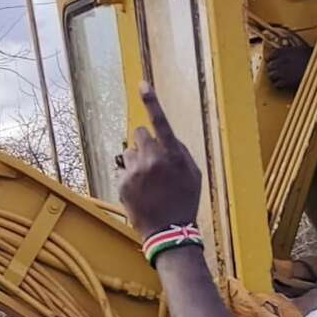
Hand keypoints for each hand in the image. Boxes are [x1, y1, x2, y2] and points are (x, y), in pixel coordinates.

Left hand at [117, 85, 203, 236]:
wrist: (168, 231)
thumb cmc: (185, 201)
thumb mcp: (194, 174)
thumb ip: (179, 151)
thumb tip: (164, 137)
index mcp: (173, 155)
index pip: (161, 122)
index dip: (152, 101)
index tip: (142, 84)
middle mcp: (152, 160)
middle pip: (139, 133)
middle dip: (145, 143)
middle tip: (153, 160)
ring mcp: (135, 172)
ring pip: (129, 152)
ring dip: (136, 160)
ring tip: (147, 180)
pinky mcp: (122, 183)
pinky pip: (124, 170)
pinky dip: (131, 178)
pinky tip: (141, 192)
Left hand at [263, 37, 312, 90]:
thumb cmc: (313, 58)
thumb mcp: (302, 48)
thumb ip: (293, 48)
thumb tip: (289, 46)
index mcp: (285, 52)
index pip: (272, 54)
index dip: (271, 58)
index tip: (272, 60)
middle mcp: (282, 61)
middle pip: (270, 66)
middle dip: (272, 69)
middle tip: (275, 71)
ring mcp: (283, 72)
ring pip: (271, 76)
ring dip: (274, 77)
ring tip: (278, 79)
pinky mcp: (286, 82)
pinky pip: (277, 84)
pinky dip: (279, 85)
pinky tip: (283, 85)